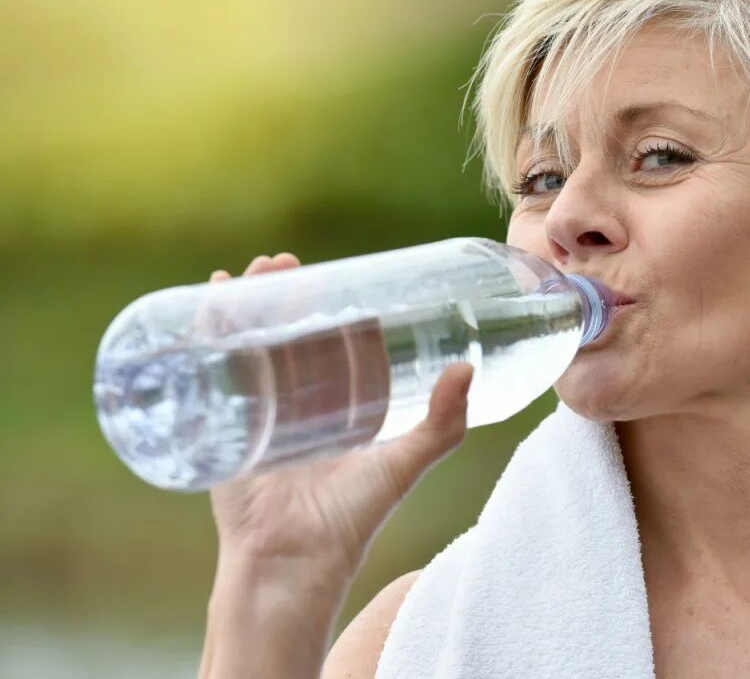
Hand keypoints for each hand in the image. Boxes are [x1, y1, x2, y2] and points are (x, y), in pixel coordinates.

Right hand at [206, 253, 473, 578]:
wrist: (289, 565)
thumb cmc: (350, 520)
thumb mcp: (402, 465)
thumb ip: (443, 424)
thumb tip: (468, 366)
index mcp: (344, 407)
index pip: (336, 342)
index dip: (333, 306)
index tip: (336, 274)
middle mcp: (301, 405)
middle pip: (288, 334)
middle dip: (282, 295)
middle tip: (281, 263)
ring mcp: (260, 413)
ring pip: (249, 345)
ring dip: (243, 306)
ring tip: (245, 273)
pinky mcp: (225, 426)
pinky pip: (212, 372)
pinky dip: (205, 336)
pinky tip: (204, 305)